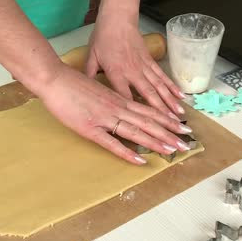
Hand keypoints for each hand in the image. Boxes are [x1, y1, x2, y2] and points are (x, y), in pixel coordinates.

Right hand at [35, 64, 191, 164]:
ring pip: (137, 131)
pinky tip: (140, 160)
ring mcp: (105, 118)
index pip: (149, 110)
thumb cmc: (72, 82)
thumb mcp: (97, 87)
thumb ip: (110, 98)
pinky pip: (113, 143)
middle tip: (186, 144)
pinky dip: (128, 152)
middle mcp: (117, 107)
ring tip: (173, 150)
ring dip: (156, 142)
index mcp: (119, 98)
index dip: (167, 119)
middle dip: (169, 134)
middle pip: (149, 122)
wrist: (55, 79)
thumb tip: (121, 106)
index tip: (181, 126)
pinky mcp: (91, 129)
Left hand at [85, 13, 185, 115]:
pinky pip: (162, 76)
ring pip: (159, 86)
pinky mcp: (150, 61)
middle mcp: (132, 71)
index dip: (133, 110)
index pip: (125, 95)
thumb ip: (89, 75)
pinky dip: (172, 86)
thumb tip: (85, 91)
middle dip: (160, 110)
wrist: (118, 19)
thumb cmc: (102, 38)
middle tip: (170, 125)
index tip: (141, 124)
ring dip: (170, 101)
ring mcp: (143, 66)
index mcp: (116, 72)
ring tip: (179, 115)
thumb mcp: (91, 57)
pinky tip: (180, 96)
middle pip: (148, 93)